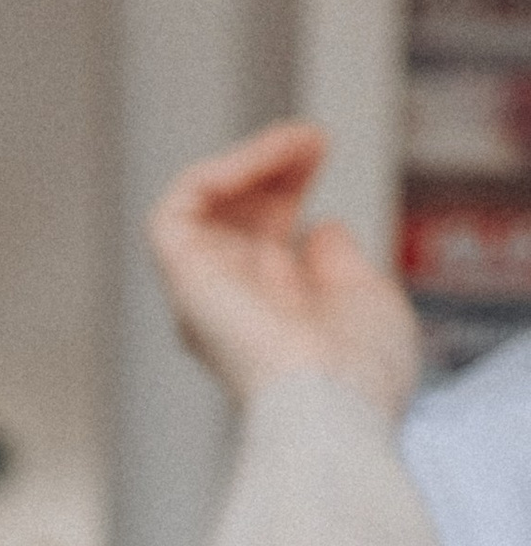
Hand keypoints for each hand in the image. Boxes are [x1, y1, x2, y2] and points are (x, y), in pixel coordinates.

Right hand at [147, 121, 420, 417]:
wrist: (337, 405)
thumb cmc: (361, 375)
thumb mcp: (367, 300)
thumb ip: (340, 264)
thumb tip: (320, 226)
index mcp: (274, 313)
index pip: (263, 232)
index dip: (287, 181)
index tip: (321, 151)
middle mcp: (233, 302)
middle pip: (232, 213)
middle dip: (271, 163)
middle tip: (312, 139)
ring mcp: (204, 291)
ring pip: (200, 203)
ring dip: (249, 159)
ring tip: (297, 139)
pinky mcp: (183, 278)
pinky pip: (178, 207)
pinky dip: (221, 171)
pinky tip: (267, 157)